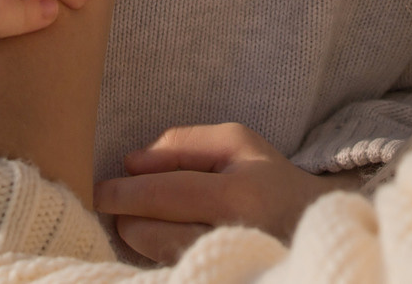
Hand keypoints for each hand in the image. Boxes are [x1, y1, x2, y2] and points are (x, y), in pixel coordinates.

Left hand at [93, 123, 361, 264]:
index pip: (166, 194)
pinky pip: (173, 269)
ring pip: (160, 257)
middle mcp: (235, 238)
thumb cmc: (269, 179)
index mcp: (240, 195)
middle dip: (128, 217)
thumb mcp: (236, 141)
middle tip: (119, 204)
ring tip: (145, 218)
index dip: (125, 193)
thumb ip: (182, 144)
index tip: (98, 191)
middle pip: (155, 234)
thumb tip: (131, 163)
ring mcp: (230, 266)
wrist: (312, 225)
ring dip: (140, 236)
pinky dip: (158, 253)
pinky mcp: (222, 279)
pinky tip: (164, 237)